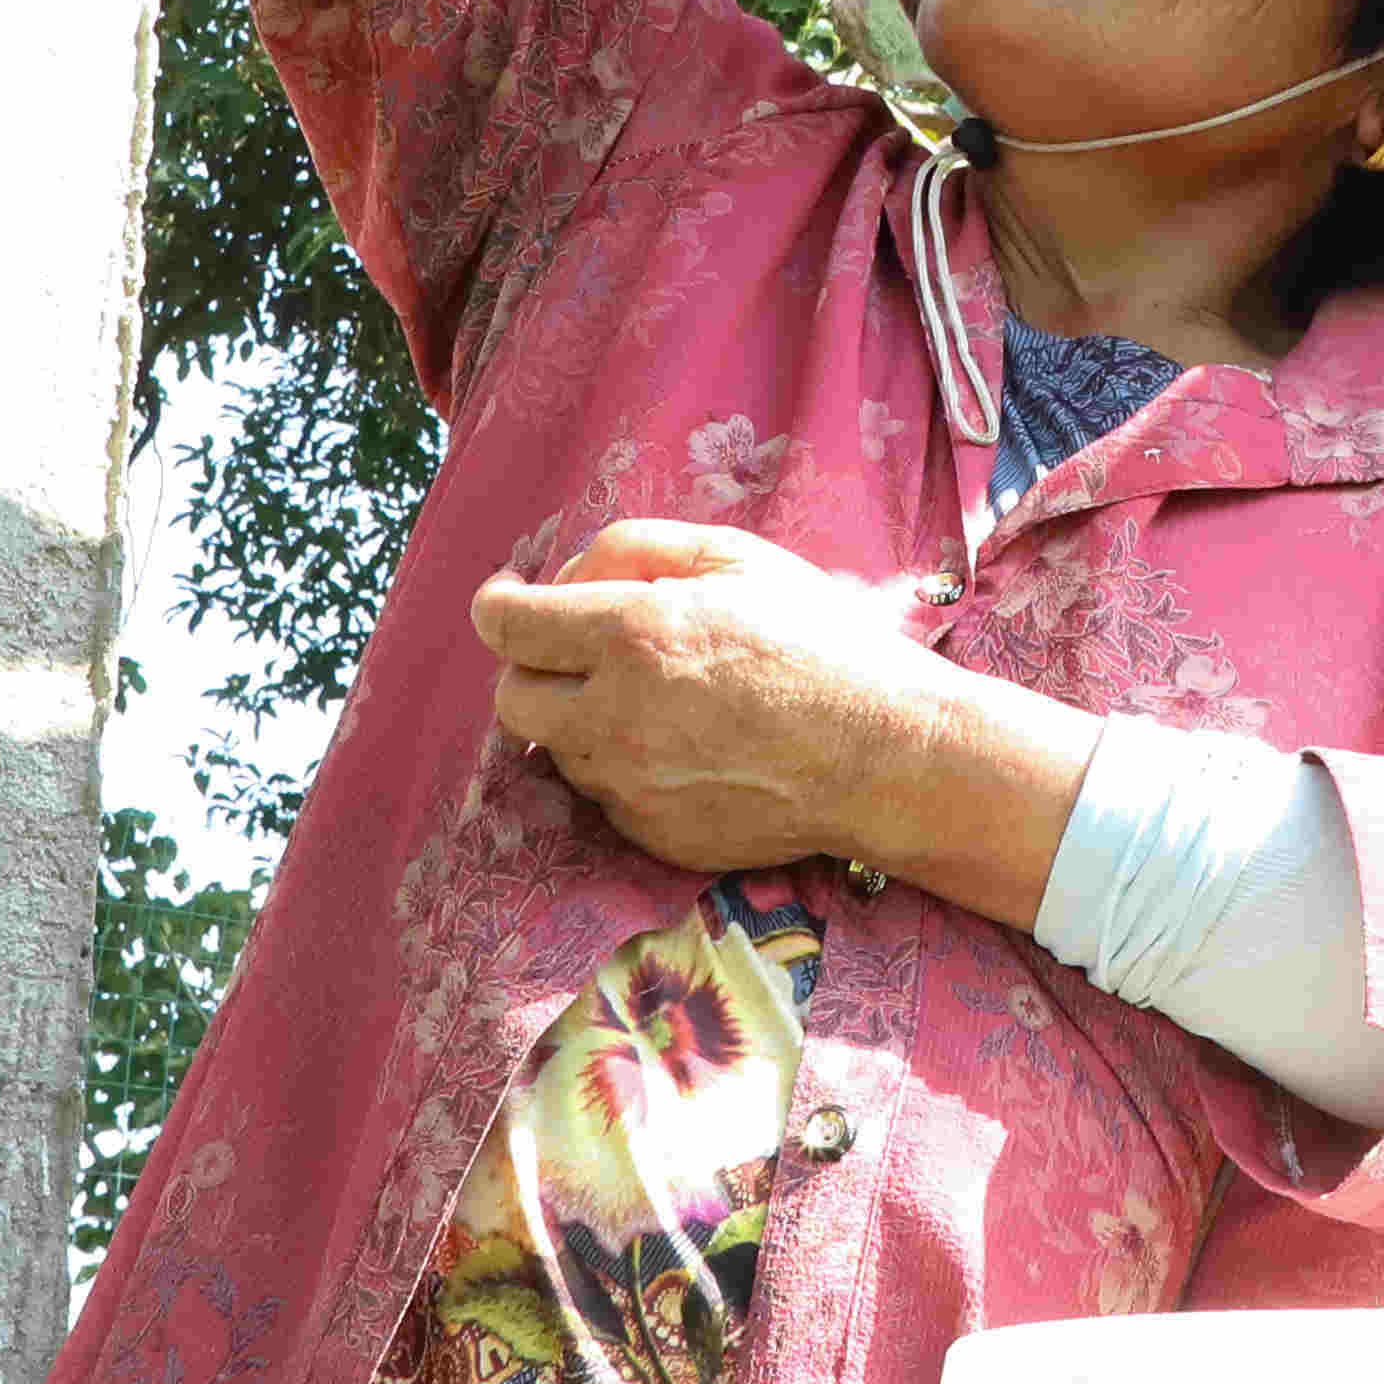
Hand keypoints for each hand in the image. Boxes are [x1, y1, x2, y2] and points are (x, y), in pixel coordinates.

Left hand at [470, 518, 1091, 917]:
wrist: (885, 755)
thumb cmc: (822, 643)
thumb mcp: (738, 558)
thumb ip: (637, 547)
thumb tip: (564, 575)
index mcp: (631, 635)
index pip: (504, 625)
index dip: (498, 603)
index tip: (511, 596)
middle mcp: (613, 716)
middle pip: (510, 697)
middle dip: (531, 667)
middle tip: (577, 649)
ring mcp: (629, 786)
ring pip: (559, 749)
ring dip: (581, 717)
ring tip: (654, 697)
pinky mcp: (652, 835)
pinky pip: (607, 796)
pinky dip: (626, 767)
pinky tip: (687, 746)